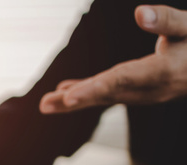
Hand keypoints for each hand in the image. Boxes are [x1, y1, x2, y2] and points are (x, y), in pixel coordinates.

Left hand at [40, 5, 186, 112]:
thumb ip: (167, 20)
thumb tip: (138, 13)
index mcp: (162, 72)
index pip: (122, 80)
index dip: (95, 88)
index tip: (70, 97)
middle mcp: (150, 89)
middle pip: (107, 93)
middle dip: (75, 99)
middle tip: (45, 105)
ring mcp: (144, 93)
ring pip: (104, 97)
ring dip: (73, 101)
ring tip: (45, 104)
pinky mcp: (139, 91)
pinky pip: (109, 94)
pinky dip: (86, 93)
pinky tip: (63, 92)